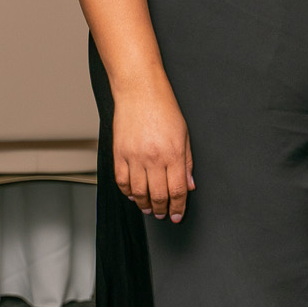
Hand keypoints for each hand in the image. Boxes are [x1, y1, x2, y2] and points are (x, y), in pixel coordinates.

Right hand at [113, 78, 194, 220]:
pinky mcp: (119, 153)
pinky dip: (127, 192)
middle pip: (157, 195)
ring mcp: (134, 156)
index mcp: (173, 154)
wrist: (139, 91)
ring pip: (138, 192)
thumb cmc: (164, 108)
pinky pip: (121, 181)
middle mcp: (153, 158)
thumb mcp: (184, 135)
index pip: (177, 190)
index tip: (176, 215)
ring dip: (144, 204)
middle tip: (162, 214)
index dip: (177, 207)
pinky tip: (133, 195)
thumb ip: (187, 162)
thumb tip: (189, 185)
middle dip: (161, 210)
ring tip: (149, 208)